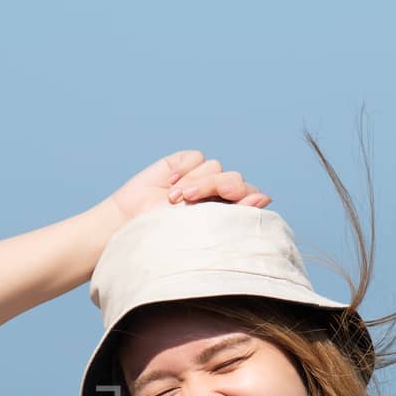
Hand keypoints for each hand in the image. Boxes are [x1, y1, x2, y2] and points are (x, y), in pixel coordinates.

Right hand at [103, 150, 271, 225]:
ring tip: (173, 201)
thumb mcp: (204, 229)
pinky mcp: (182, 164)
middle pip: (235, 179)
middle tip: (194, 201)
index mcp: (229, 213)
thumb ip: (236, 212)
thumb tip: (265, 197)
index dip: (245, 197)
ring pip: (216, 167)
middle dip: (217, 187)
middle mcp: (218, 194)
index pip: (250, 196)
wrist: (130, 227)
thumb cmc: (168, 238)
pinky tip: (168, 185)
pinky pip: (196, 157)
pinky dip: (184, 169)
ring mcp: (200, 178)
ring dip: (196, 182)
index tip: (232, 203)